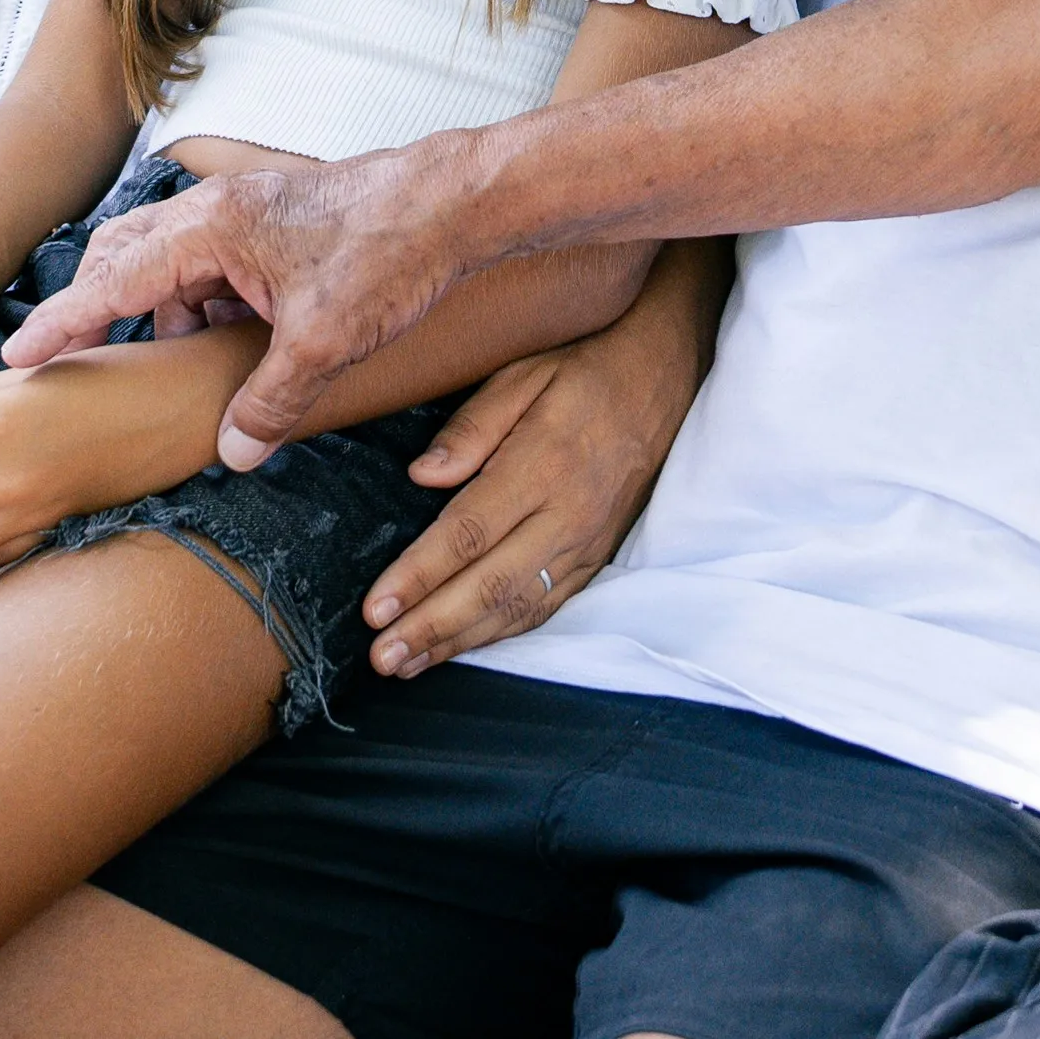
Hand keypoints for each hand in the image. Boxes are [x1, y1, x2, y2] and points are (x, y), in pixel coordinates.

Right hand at [0, 142, 491, 472]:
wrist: (454, 202)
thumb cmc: (389, 252)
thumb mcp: (324, 344)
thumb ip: (270, 403)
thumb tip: (230, 454)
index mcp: (211, 231)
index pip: (111, 282)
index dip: (62, 324)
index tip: (18, 357)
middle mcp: (217, 210)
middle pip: (128, 260)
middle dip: (109, 314)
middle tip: (98, 370)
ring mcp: (245, 211)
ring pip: (174, 264)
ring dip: (172, 314)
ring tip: (199, 368)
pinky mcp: (273, 221)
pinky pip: (214, 263)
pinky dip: (210, 302)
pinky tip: (241, 341)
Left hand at [358, 299, 708, 676]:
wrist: (663, 381)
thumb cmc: (583, 374)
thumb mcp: (523, 374)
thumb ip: (472, 426)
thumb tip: (421, 475)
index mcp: (542, 465)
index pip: (469, 533)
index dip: (419, 576)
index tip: (376, 608)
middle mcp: (567, 515)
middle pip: (491, 585)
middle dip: (431, 627)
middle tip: (380, 656)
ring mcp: (586, 543)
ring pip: (518, 608)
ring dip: (460, 642)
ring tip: (407, 665)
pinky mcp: (597, 558)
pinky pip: (546, 608)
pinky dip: (501, 636)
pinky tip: (461, 646)